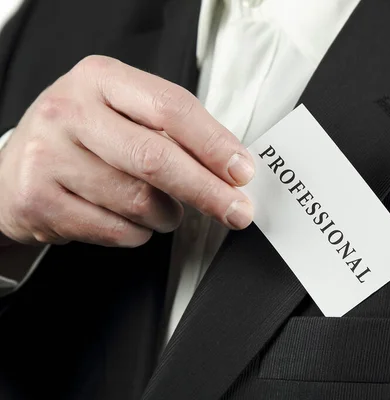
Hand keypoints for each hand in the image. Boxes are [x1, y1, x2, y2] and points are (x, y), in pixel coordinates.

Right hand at [0, 55, 253, 246]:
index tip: (242, 171)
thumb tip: (231, 167)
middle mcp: (69, 111)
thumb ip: (173, 131)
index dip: (214, 143)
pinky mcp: (38, 200)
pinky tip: (129, 220)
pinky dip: (138, 233)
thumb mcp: (123, 113)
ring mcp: (48, 155)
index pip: (171, 107)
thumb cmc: (85, 138)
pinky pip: (115, 230)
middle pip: (156, 158)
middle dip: (207, 191)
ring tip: (163, 210)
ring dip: (167, 215)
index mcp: (100, 78)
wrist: (16, 168)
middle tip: (236, 211)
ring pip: (138, 201)